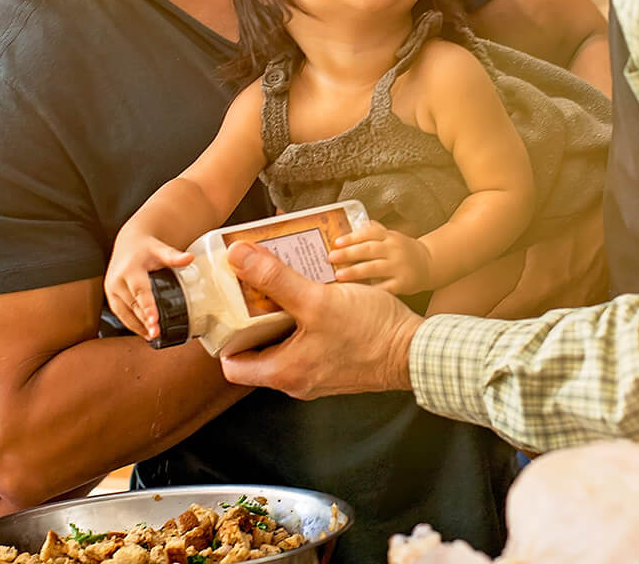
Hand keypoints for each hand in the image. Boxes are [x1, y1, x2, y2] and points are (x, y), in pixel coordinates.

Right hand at [104, 230, 193, 340]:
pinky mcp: (110, 296)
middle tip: (156, 333)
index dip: (147, 306)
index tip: (154, 320)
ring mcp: (111, 289)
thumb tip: (189, 258)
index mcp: (130, 268)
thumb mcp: (159, 249)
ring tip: (152, 336)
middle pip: (132, 304)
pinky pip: (120, 313)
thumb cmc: (145, 248)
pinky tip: (143, 331)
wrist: (127, 243)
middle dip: (144, 321)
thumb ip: (173, 256)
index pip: (140, 290)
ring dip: (137, 326)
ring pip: (125, 312)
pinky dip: (131, 324)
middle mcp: (117, 280)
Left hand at [219, 241, 420, 398]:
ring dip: (277, 317)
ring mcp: (316, 374)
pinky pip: (305, 343)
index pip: (231, 365)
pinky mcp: (333, 364)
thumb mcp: (317, 300)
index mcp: (283, 373)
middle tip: (249, 286)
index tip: (224, 307)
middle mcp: (296, 380)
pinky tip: (309, 294)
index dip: (222, 336)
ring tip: (278, 283)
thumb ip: (275, 279)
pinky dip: (301, 321)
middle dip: (250, 318)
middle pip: (256, 351)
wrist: (416, 351)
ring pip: (282, 345)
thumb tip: (238, 258)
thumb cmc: (370, 332)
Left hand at [329, 220, 432, 294]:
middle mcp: (394, 249)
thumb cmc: (403, 250)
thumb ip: (373, 232)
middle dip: (349, 253)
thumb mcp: (391, 237)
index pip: (369, 233)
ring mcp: (399, 266)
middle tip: (331, 258)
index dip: (352, 237)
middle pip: (369, 249)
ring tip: (339, 275)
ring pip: (375, 268)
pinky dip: (371, 290)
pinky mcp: (403, 283)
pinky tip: (358, 292)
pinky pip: (385, 287)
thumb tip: (351, 224)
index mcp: (389, 236)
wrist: (430, 264)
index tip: (336, 242)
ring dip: (355, 272)